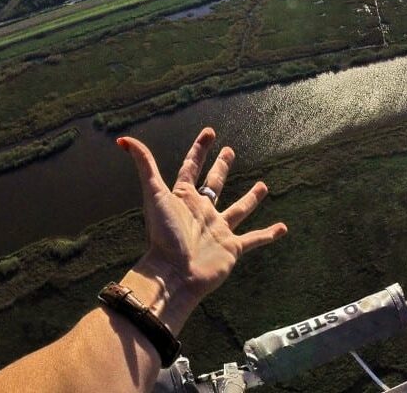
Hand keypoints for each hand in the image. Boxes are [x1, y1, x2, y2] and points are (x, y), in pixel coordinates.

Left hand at [117, 127, 286, 321]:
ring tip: (263, 186)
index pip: (191, 167)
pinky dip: (268, 235)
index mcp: (184, 198)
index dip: (199, 150)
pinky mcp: (231, 248)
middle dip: (221, 167)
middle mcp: (202, 211)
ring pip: (238, 209)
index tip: (209, 133)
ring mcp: (218, 230)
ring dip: (250, 199)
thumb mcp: (154, 194)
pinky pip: (254, 239)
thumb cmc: (163, 235)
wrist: (174, 274)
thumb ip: (144, 165)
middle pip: (214, 184)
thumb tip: (123, 139)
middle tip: (230, 151)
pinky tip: (282, 228)